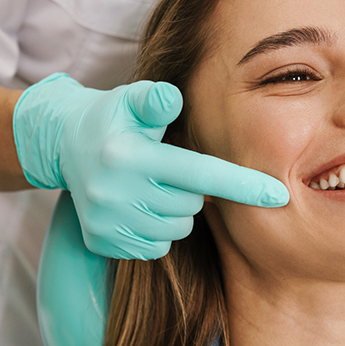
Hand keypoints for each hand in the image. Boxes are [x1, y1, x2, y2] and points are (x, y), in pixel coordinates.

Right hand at [13, 73, 288, 258]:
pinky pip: (156, 247)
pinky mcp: (103, 242)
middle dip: (191, 189)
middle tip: (169, 168)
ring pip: (176, 229)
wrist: (63, 146)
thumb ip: (155, 99)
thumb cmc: (113, 119)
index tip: (280, 196)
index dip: (243, 185)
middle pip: (191, 205)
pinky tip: (140, 207)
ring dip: (175, 211)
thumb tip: (173, 98)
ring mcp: (108, 223)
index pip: (200, 174)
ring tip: (152, 186)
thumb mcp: (130, 100)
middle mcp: (115, 194)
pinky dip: (157, 230)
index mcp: (129, 157)